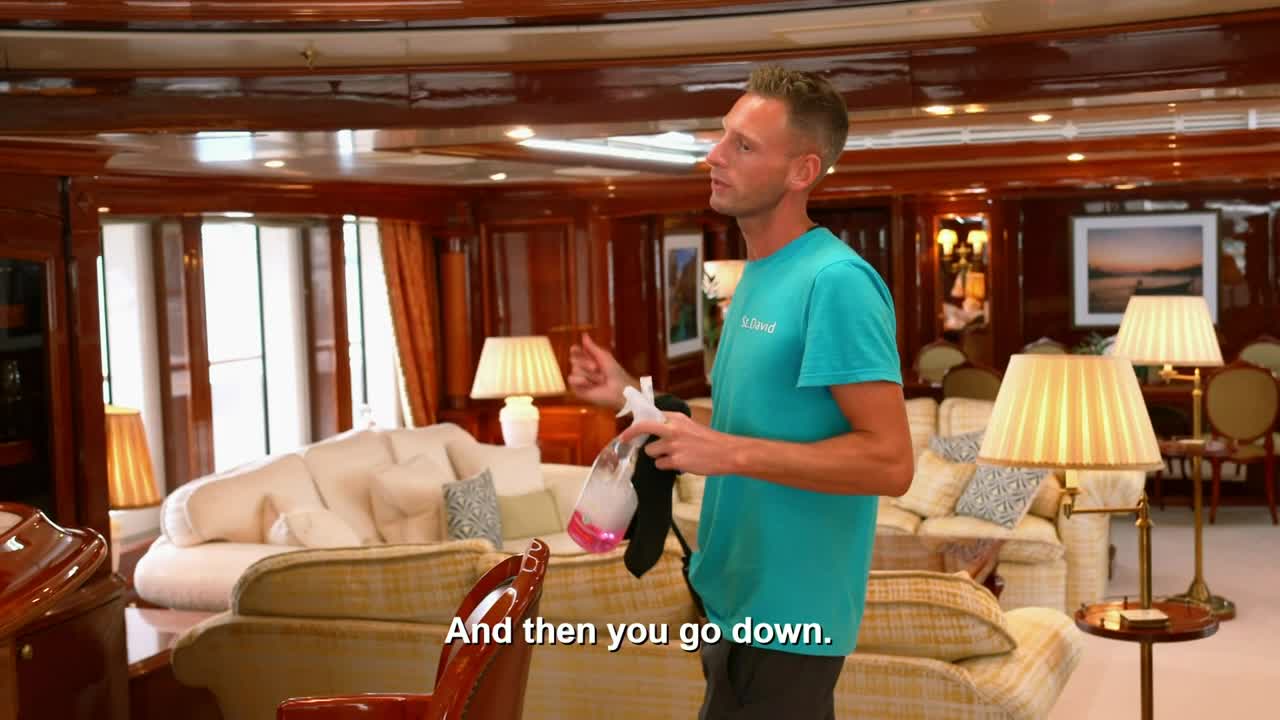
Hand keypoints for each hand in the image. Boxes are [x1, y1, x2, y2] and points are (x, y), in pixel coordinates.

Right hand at [567, 332, 637, 411]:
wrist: (618, 389)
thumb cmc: (614, 372)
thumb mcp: (604, 356)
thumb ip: (592, 347)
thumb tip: (584, 334)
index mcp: (588, 359)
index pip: (575, 352)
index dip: (575, 350)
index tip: (575, 349)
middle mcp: (582, 368)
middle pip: (573, 359)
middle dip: (586, 363)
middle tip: (597, 368)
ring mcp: (579, 379)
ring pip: (574, 370)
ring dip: (588, 374)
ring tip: (598, 380)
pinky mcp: (577, 390)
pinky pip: (572, 380)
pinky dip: (582, 381)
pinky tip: (590, 384)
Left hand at [619, 412, 740, 475]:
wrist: (727, 453)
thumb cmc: (709, 441)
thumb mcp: (690, 426)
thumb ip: (672, 425)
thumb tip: (652, 428)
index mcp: (677, 418)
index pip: (650, 415)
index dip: (638, 423)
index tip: (630, 428)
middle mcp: (673, 428)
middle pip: (643, 427)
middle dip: (630, 434)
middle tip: (623, 439)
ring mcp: (674, 445)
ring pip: (650, 451)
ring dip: (656, 455)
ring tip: (670, 456)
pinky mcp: (676, 460)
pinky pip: (660, 464)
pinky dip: (665, 466)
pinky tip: (678, 464)